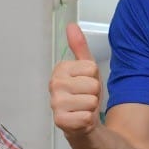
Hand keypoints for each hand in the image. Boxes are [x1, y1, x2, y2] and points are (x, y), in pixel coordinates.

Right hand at [50, 24, 103, 138]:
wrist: (82, 122)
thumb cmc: (84, 95)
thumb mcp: (86, 68)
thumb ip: (79, 46)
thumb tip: (71, 26)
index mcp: (60, 69)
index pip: (91, 68)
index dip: (94, 78)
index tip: (85, 83)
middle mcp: (54, 84)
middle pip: (92, 85)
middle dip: (94, 94)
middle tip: (84, 98)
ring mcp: (55, 103)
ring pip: (90, 101)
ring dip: (91, 107)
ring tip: (82, 108)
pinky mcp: (60, 121)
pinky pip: (86, 116)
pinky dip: (87, 120)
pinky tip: (80, 119)